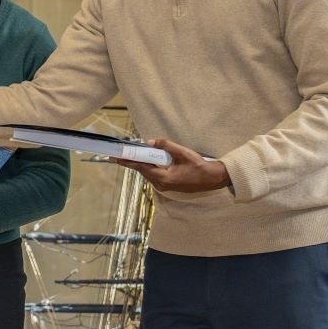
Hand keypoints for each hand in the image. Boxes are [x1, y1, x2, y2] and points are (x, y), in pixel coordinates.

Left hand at [116, 138, 230, 193]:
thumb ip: (165, 145)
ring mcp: (165, 186)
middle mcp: (161, 184)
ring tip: (132, 155)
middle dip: (132, 161)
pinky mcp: (168, 185)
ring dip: (142, 164)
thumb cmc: (199, 166)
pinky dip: (150, 167)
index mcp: (163, 177)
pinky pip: (154, 175)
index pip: (141, 167)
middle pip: (143, 171)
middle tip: (121, 154)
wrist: (212, 178)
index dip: (127, 161)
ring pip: (148, 173)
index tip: (115, 158)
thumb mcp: (182, 152)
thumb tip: (150, 142)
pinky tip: (148, 160)